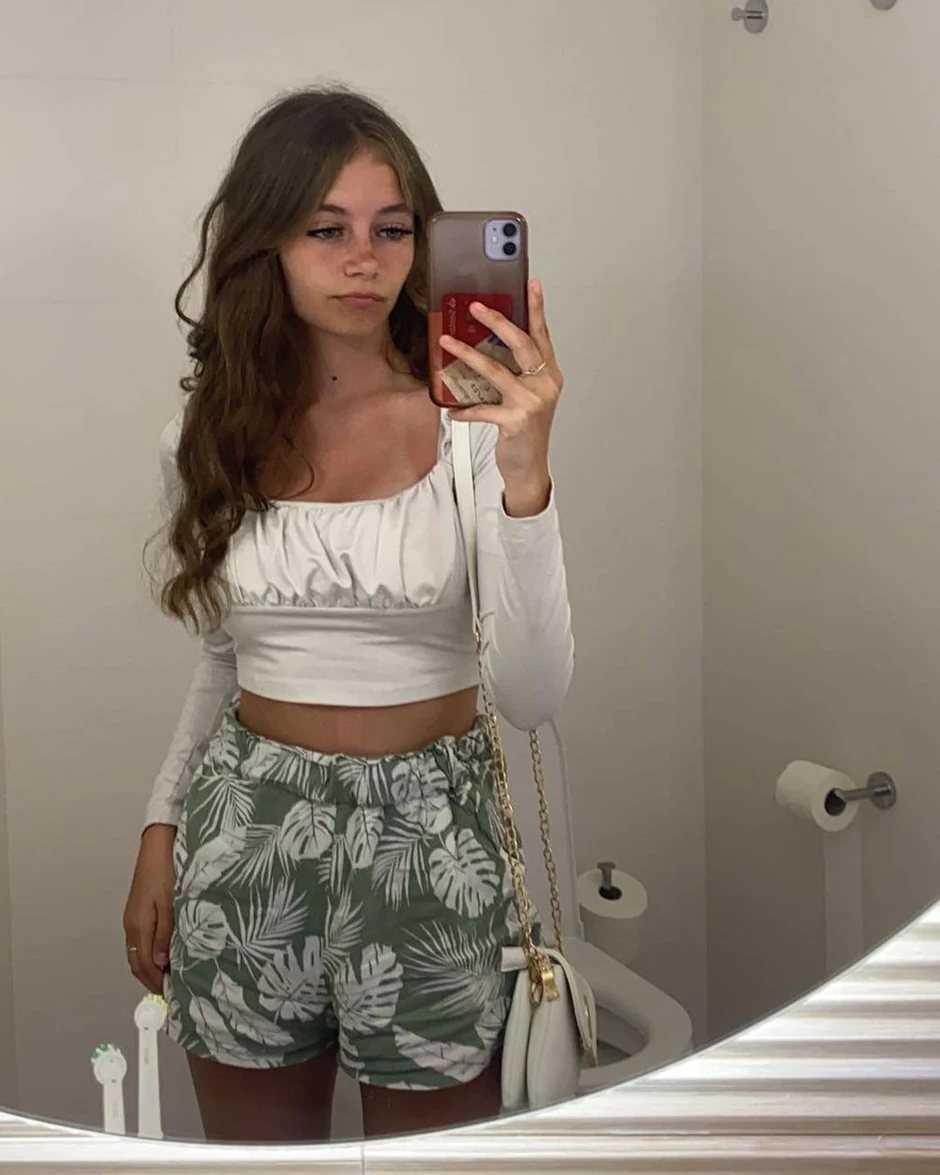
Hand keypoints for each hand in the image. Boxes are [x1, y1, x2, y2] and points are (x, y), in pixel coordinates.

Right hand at [122, 824, 175, 994]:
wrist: (157, 845)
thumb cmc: (166, 870)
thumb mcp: (171, 903)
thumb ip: (166, 934)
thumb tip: (161, 963)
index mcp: (138, 926)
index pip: (144, 965)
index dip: (156, 982)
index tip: (170, 994)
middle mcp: (132, 925)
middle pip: (137, 962)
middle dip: (151, 979)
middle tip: (170, 990)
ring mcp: (134, 918)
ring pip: (138, 952)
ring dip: (151, 967)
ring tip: (170, 976)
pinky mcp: (139, 911)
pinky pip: (141, 941)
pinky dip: (151, 953)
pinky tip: (165, 953)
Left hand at [440, 279, 562, 512]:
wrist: (530, 467)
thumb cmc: (525, 431)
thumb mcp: (527, 397)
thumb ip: (515, 374)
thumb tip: (484, 349)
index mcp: (548, 374)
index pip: (542, 335)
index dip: (536, 309)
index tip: (532, 283)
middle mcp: (544, 384)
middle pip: (521, 344)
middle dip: (497, 321)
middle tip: (475, 307)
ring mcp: (532, 402)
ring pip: (496, 371)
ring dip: (468, 355)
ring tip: (447, 343)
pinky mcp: (516, 421)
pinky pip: (482, 409)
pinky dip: (464, 410)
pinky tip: (451, 411)